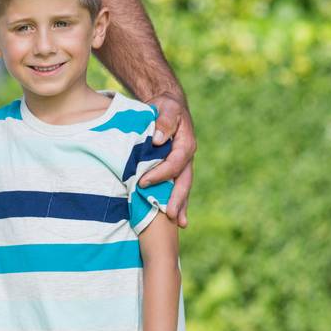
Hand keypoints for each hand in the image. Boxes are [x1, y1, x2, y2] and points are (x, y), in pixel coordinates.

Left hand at [137, 92, 195, 226]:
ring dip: (181, 205)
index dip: (161, 174)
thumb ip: (164, 121)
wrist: (167, 106)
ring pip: (182, 187)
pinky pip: (175, 185)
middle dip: (177, 199)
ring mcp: (182, 164)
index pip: (175, 163)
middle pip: (184, 181)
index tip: (143, 183)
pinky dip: (174, 199)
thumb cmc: (165, 106)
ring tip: (179, 224)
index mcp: (186, 144)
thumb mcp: (166, 108)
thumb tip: (159, 141)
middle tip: (170, 216)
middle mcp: (187, 157)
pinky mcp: (174, 167)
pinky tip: (172, 216)